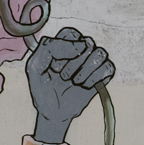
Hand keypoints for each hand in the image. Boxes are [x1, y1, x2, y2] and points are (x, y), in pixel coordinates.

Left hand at [27, 27, 113, 143]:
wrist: (53, 112)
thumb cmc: (42, 89)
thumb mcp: (35, 67)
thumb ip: (50, 48)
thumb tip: (80, 45)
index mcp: (63, 43)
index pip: (71, 33)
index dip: (65, 49)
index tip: (55, 66)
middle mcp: (80, 49)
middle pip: (87, 43)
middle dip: (73, 64)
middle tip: (63, 77)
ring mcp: (93, 61)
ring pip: (100, 53)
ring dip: (86, 71)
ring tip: (75, 82)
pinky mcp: (104, 73)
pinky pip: (108, 67)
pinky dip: (95, 78)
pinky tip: (85, 86)